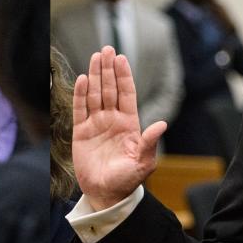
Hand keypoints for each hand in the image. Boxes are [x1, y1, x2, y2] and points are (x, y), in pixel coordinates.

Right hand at [71, 46, 165, 209]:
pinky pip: (80, 109)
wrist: (106, 194)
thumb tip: (162, 123)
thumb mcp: (143, 163)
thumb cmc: (127, 180)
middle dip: (109, 69)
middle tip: (107, 48)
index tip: (121, 58)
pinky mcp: (81, 132)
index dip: (124, 76)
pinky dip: (81, 94)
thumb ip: (149, 142)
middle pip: (110, 89)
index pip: (126, 94)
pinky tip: (83, 79)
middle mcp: (112, 120)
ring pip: (95, 94)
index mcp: (129, 124)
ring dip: (96, 75)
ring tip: (96, 57)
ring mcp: (96, 124)